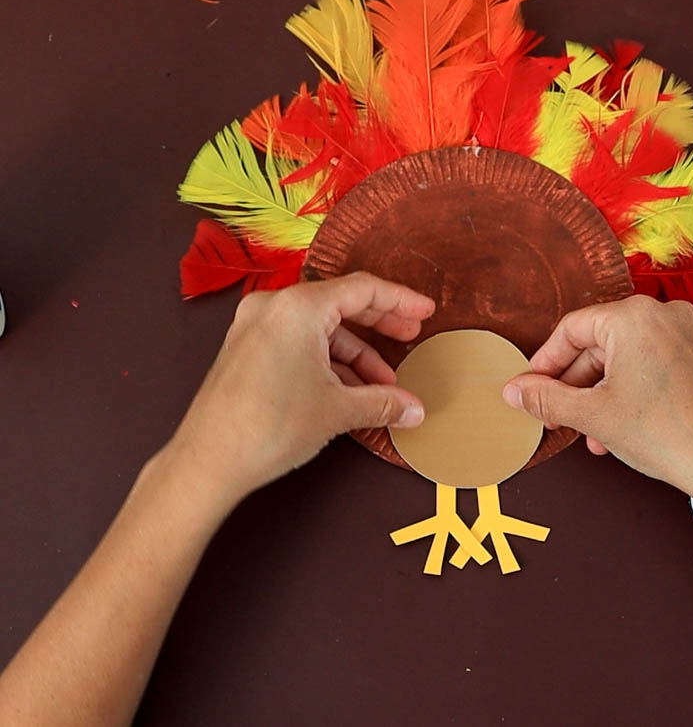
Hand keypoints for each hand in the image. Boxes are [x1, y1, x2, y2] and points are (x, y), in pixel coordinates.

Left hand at [169, 272, 433, 505]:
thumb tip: (416, 409)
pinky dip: (326, 360)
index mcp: (298, 307)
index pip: (362, 290)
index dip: (400, 300)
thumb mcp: (337, 410)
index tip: (426, 310)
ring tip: (383, 383)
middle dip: (379, 323)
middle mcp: (274, 306)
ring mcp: (255, 326)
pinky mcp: (245, 348)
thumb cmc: (272, 426)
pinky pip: (298, 341)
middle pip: (340, 303)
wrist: (207, 462)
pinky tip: (349, 388)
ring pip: (319, 328)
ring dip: (354, 352)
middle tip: (411, 336)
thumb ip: (382, 402)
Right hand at [502, 295, 692, 524]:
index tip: (530, 389)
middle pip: (599, 343)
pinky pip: (651, 362)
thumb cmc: (666, 435)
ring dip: (600, 392)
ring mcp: (688, 333)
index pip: (571, 330)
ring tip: (589, 431)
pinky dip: (629, 388)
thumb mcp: (592, 415)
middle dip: (574, 383)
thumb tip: (514, 390)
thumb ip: (546, 397)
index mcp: (634, 316)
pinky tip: (618, 424)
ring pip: (625, 356)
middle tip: (556, 414)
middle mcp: (663, 314)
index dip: (545, 363)